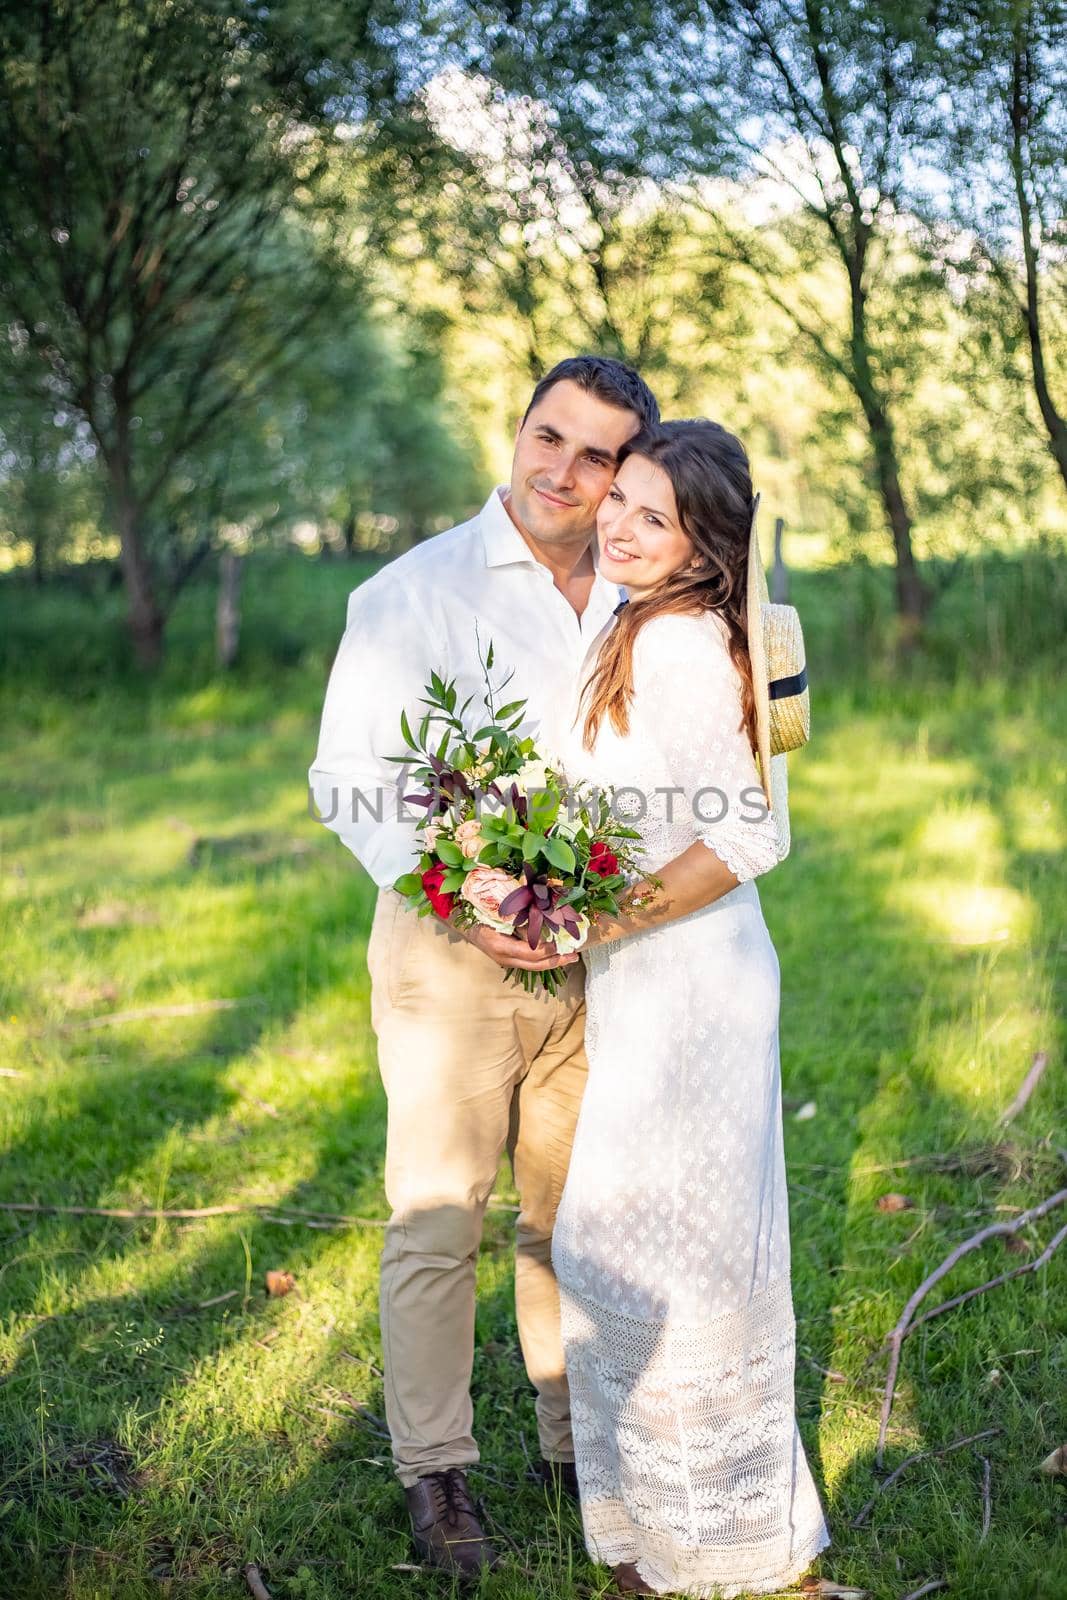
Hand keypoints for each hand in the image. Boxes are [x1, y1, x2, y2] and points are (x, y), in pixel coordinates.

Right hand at [462, 923, 579, 971]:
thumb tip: (544, 913)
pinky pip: (529, 962)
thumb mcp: (501, 911)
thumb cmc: (481, 912)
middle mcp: (503, 957)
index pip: (530, 952)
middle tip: (574, 956)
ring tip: (570, 957)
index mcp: (500, 945)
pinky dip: (544, 959)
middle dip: (556, 961)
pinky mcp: (508, 959)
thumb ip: (521, 915)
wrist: (462, 921)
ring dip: (553, 962)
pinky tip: (555, 954)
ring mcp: (505, 960)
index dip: (548, 950)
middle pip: (535, 965)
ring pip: (533, 966)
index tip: (562, 944)